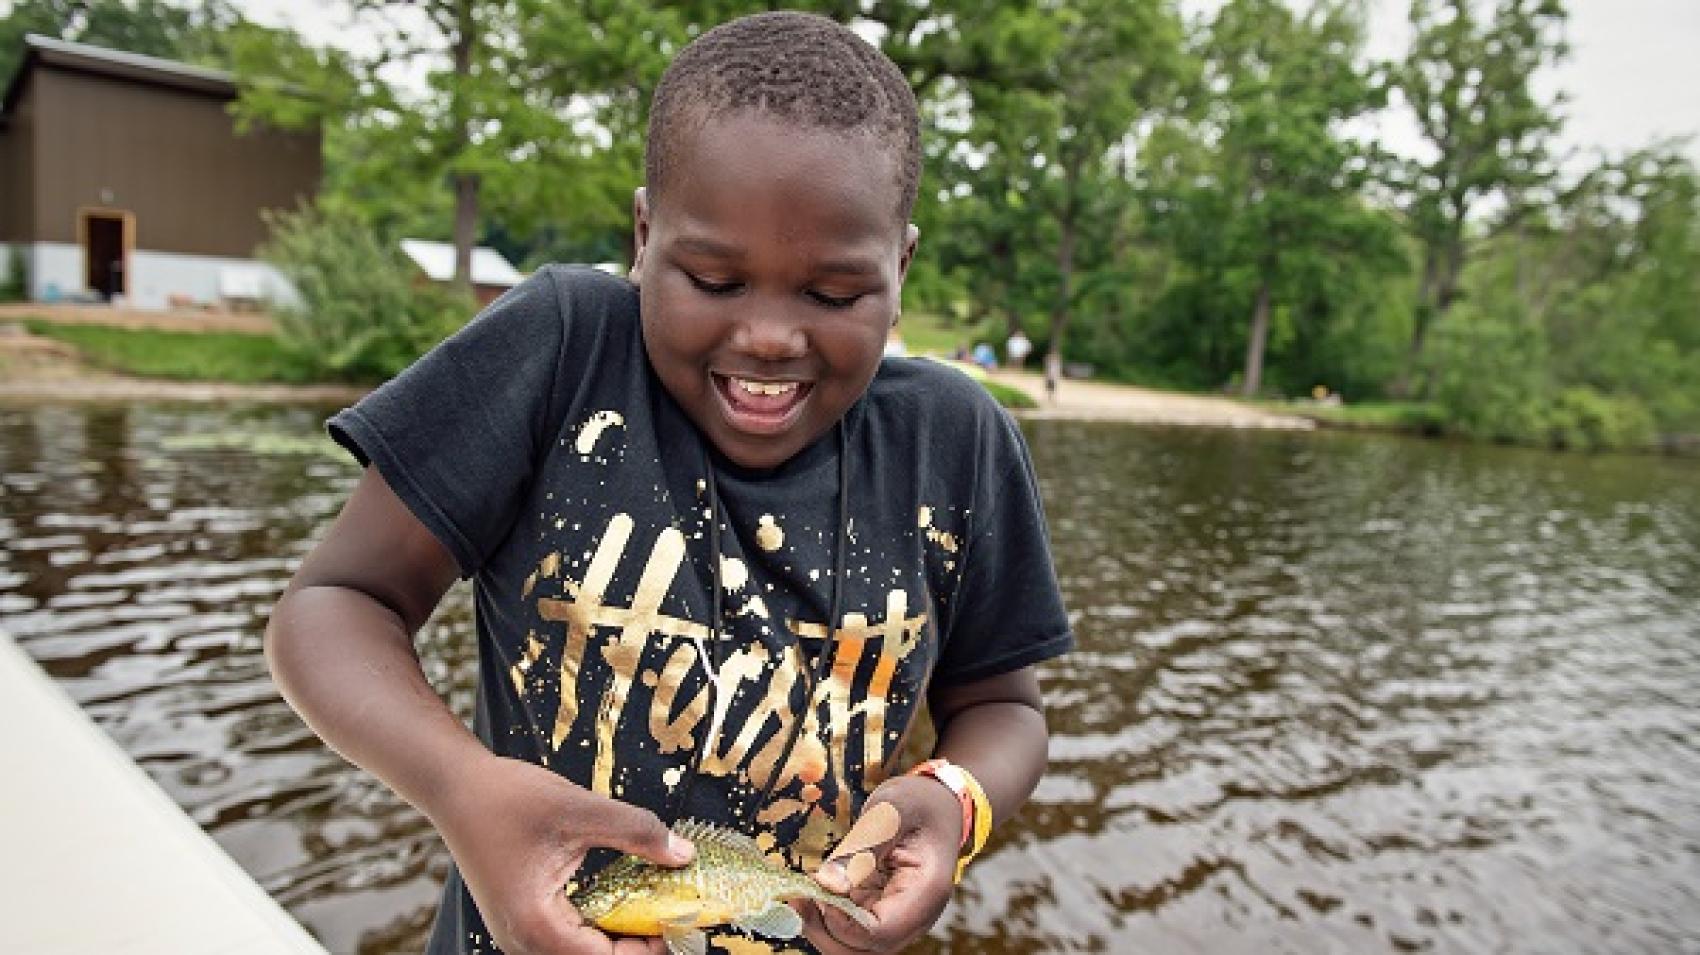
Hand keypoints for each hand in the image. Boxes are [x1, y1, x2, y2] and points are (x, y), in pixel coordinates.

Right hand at [427, 754, 693, 953]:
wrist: (456, 786)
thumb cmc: (507, 797)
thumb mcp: (580, 809)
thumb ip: (635, 832)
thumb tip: (684, 854)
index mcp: (535, 925)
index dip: (648, 948)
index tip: (680, 923)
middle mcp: (524, 940)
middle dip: (638, 942)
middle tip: (675, 913)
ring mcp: (520, 931)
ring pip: (583, 950)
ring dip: (621, 934)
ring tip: (657, 906)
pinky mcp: (523, 917)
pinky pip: (570, 934)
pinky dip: (602, 921)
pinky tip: (627, 896)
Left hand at [800, 775, 963, 952]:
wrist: (937, 805)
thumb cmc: (919, 803)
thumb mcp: (891, 811)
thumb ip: (862, 847)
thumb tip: (826, 884)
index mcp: (925, 893)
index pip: (881, 932)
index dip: (843, 923)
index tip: (818, 892)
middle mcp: (915, 916)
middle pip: (866, 950)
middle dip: (825, 932)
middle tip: (798, 899)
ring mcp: (898, 918)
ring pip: (856, 947)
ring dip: (822, 928)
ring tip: (800, 895)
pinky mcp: (881, 912)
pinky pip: (852, 930)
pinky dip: (827, 918)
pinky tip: (812, 893)